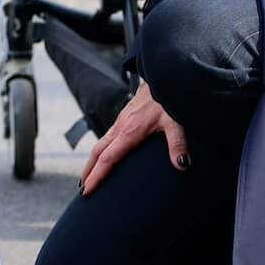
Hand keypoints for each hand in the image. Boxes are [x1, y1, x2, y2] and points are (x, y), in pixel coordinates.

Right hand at [80, 81, 189, 196]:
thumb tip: (182, 166)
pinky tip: (104, 156)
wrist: (163, 73)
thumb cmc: (168, 98)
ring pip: (100, 143)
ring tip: (88, 178)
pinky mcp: (124, 117)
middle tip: (82, 192)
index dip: (97, 176)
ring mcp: (121, 121)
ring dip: (92, 162)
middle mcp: (121, 127)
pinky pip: (107, 137)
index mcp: (129, 131)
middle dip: (88, 172)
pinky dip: (100, 151)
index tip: (87, 192)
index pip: (108, 159)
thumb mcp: (175, 122)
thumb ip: (177, 143)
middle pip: (97, 152)